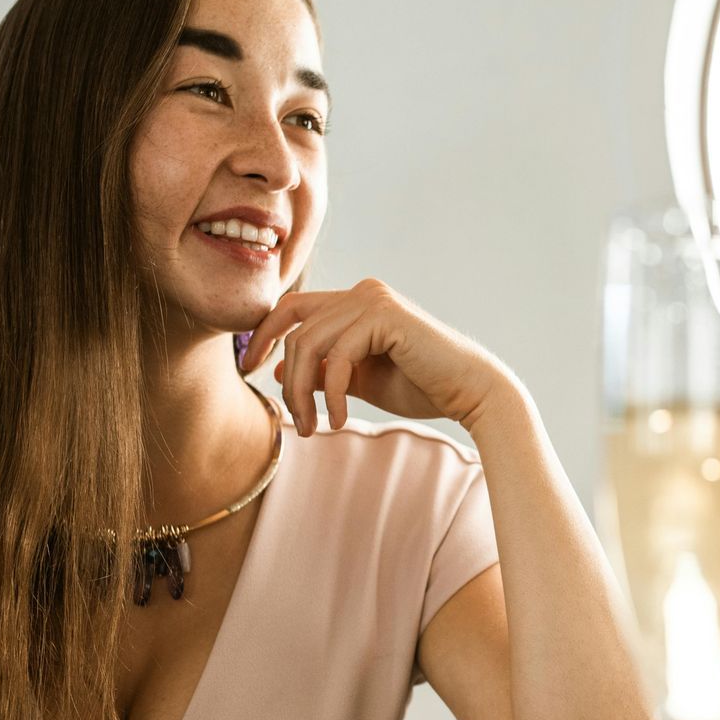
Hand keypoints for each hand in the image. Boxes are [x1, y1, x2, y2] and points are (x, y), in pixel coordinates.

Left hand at [240, 279, 512, 435]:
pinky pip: (337, 357)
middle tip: (295, 421)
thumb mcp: (359, 380)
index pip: (292, 307)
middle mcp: (362, 291)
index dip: (264, 335)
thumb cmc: (421, 387)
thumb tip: (281, 370)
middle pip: (295, 328)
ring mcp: (373, 299)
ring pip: (309, 344)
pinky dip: (330, 394)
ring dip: (304, 393)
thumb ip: (324, 370)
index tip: (249, 369)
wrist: (469, 392)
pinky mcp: (384, 316)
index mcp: (355, 301)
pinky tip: (338, 419)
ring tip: (314, 427)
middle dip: (286, 379)